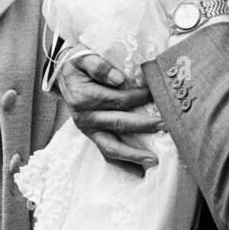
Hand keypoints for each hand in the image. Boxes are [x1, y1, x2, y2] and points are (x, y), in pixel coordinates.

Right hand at [57, 53, 162, 168]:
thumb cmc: (77, 66)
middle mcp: (85, 118)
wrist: (61, 76)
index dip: (140, 97)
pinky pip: (107, 153)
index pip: (118, 100)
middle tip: (167, 127)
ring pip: (111, 147)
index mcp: (84, 98)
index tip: (158, 94)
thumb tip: (119, 79)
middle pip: (119, 124)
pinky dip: (123, 164)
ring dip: (133, 155)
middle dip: (145, 126)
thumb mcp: (83, 58)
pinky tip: (139, 171)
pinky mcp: (92, 137)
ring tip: (154, 161)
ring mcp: (88, 131)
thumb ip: (99, 66)